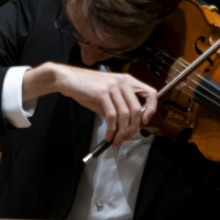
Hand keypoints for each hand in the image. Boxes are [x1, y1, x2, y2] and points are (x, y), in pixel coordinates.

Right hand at [28, 63, 155, 146]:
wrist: (67, 79)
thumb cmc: (86, 87)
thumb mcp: (107, 96)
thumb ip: (118, 107)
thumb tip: (127, 126)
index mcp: (127, 80)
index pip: (150, 93)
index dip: (152, 108)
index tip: (146, 121)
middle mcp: (122, 81)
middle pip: (137, 109)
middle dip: (133, 128)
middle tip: (127, 137)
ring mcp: (112, 86)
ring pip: (125, 114)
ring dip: (122, 132)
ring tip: (117, 140)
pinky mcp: (102, 93)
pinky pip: (112, 116)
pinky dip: (111, 129)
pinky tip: (108, 135)